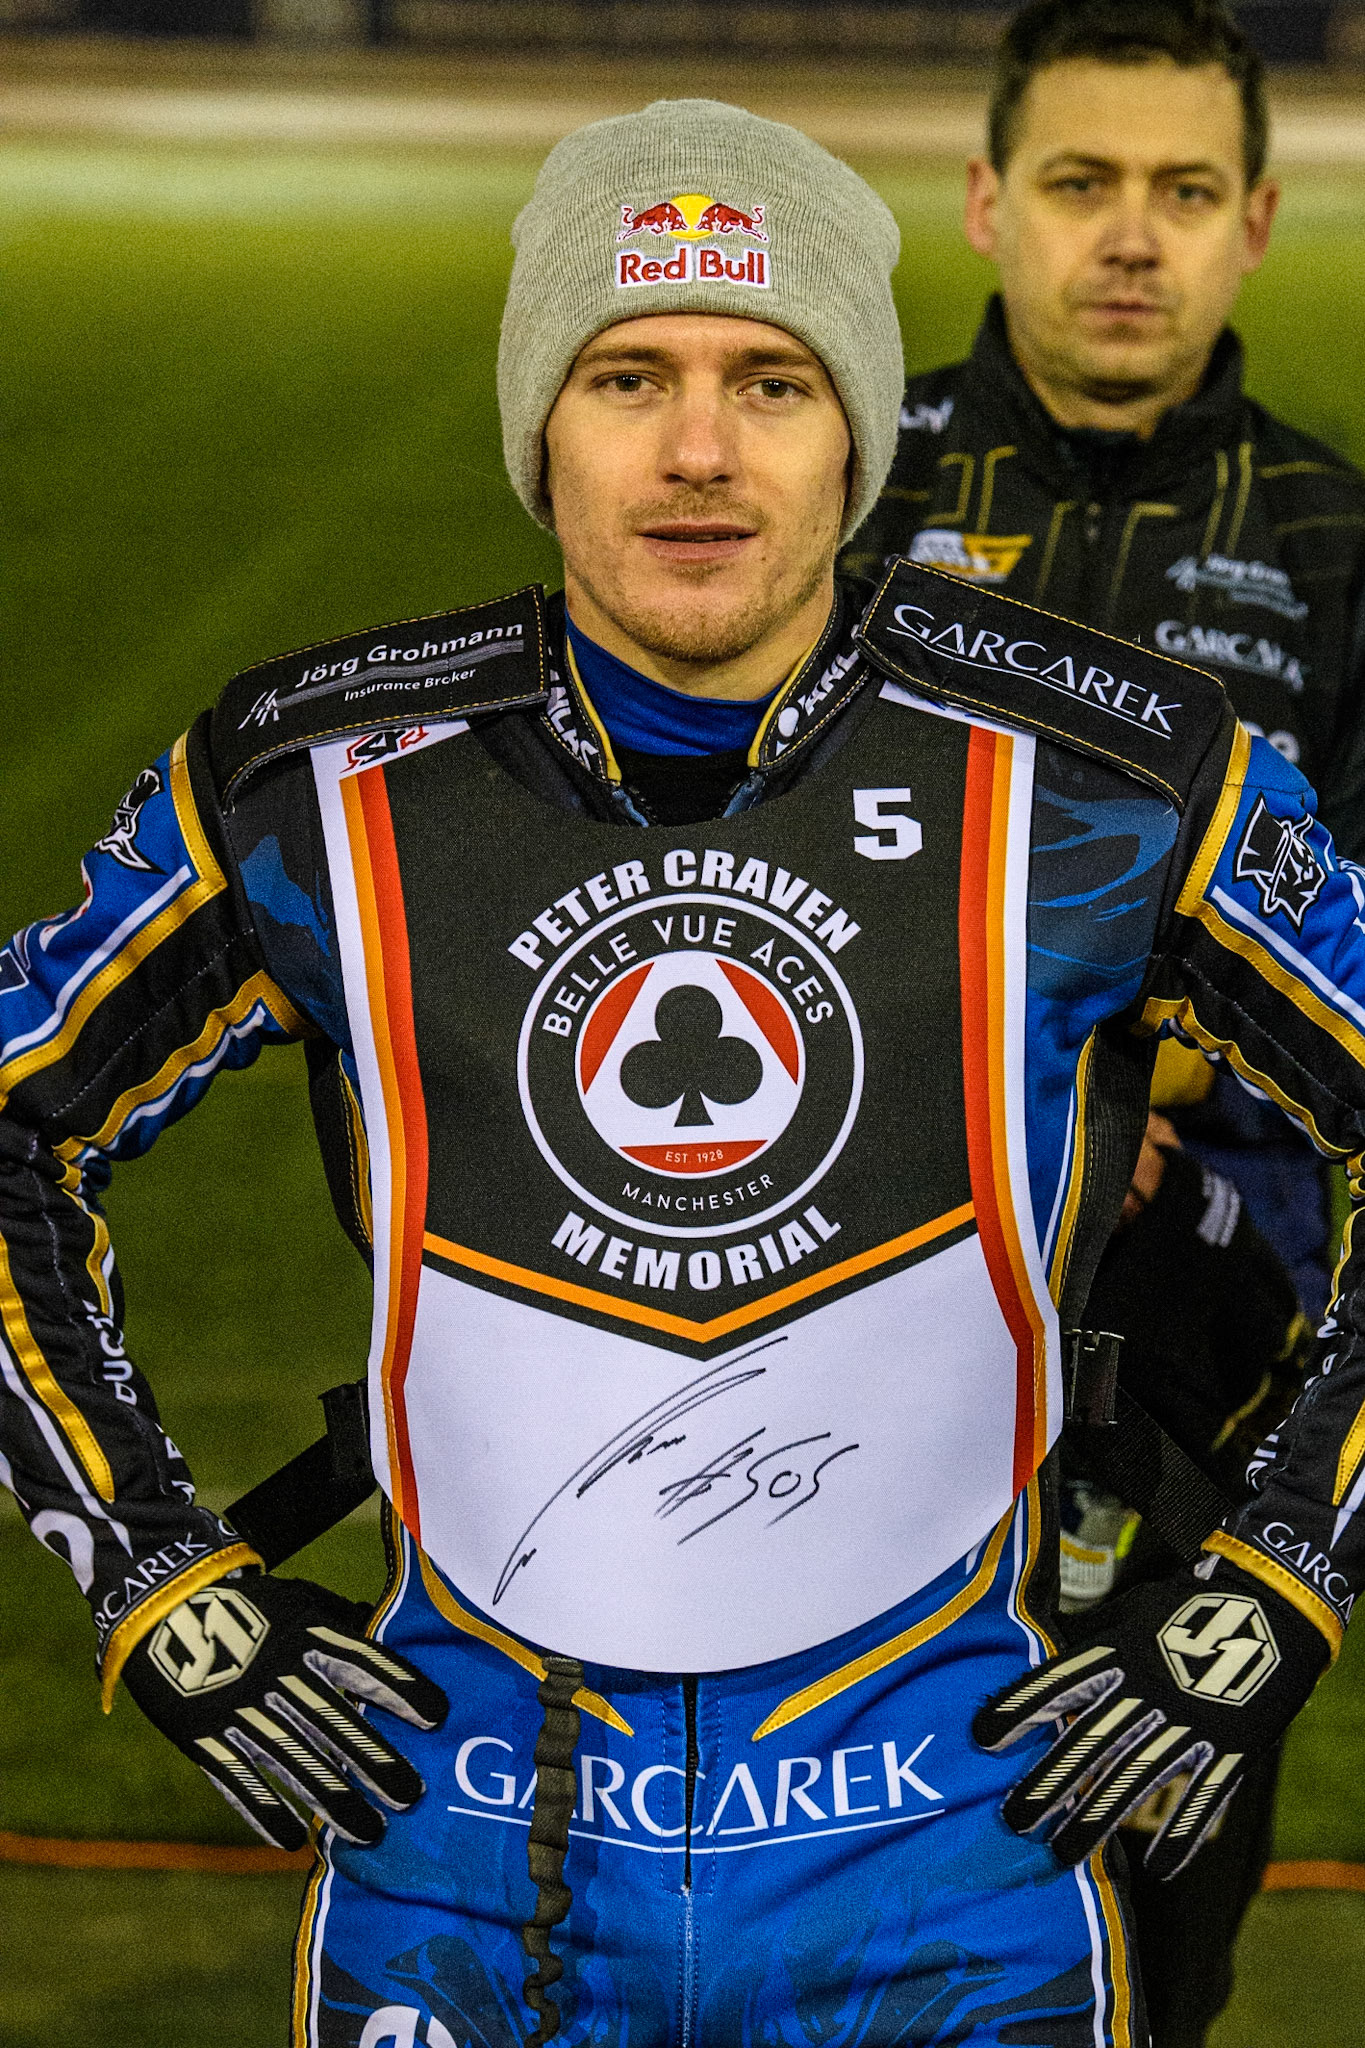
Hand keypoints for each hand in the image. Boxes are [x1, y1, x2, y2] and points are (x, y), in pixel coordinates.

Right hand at [121, 1573, 447, 1848]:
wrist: (165, 1603)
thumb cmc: (251, 1606)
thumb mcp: (299, 1602)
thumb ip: (343, 1626)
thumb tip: (396, 1639)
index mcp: (306, 1636)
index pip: (364, 1662)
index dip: (401, 1689)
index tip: (437, 1718)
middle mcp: (278, 1674)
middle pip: (335, 1722)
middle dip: (376, 1761)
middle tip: (412, 1796)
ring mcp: (240, 1707)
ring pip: (294, 1761)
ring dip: (334, 1801)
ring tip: (371, 1834)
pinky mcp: (203, 1735)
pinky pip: (237, 1780)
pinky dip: (263, 1813)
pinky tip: (293, 1842)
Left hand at [973, 1557, 1328, 1878]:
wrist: (1271, 1603)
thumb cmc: (1186, 1608)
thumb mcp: (1131, 1614)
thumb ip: (1091, 1644)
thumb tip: (1037, 1666)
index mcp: (1121, 1653)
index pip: (1059, 1683)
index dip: (1019, 1709)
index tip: (982, 1739)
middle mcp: (1149, 1689)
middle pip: (1089, 1743)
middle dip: (1048, 1784)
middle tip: (1013, 1821)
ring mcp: (1192, 1719)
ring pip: (1135, 1778)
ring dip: (1096, 1820)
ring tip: (1063, 1855)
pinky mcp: (1232, 1744)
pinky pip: (1204, 1796)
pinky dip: (1183, 1834)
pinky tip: (1159, 1871)